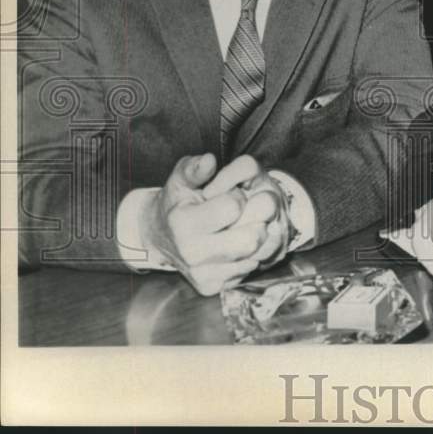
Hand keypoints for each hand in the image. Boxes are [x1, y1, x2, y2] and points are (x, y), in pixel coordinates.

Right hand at [138, 153, 284, 294]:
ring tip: (242, 226)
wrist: (159, 237)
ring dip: (257, 236)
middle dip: (255, 218)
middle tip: (244, 212)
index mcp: (183, 224)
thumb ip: (195, 168)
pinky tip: (237, 242)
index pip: (233, 207)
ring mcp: (203, 273)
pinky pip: (249, 269)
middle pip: (251, 238)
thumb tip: (210, 161)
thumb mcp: (180, 179)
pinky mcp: (213, 287)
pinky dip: (251, 254)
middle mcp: (192, 254)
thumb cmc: (176, 203)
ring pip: (255, 255)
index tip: (228, 196)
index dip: (236, 196)